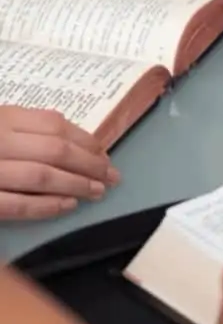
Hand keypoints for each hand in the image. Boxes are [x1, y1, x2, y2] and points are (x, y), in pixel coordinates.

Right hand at [0, 106, 117, 219]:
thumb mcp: (0, 123)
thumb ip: (29, 128)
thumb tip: (76, 143)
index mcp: (4, 118)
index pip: (55, 126)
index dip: (86, 142)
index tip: (104, 156)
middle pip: (55, 150)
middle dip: (89, 165)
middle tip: (111, 176)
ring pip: (41, 176)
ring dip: (76, 185)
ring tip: (98, 191)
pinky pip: (16, 205)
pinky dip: (46, 205)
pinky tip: (69, 205)